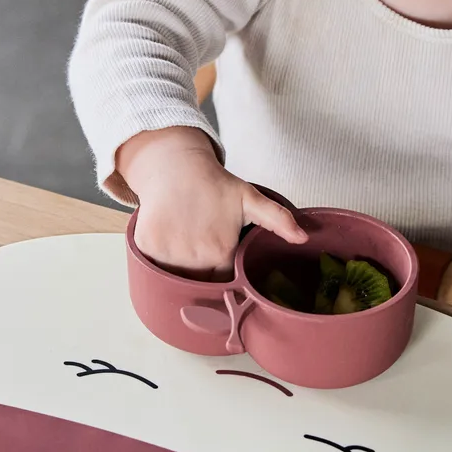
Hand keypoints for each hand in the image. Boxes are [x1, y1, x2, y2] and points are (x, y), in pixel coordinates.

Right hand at [115, 126, 306, 276]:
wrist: (176, 166)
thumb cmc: (214, 185)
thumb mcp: (251, 199)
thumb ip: (278, 220)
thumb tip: (303, 238)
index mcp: (220, 253)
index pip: (223, 284)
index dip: (223, 279)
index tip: (221, 268)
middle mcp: (193, 258)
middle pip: (199, 285)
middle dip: (203, 276)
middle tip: (203, 254)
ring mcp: (168, 254)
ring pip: (176, 279)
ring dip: (181, 272)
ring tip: (187, 247)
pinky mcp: (147, 246)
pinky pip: (155, 267)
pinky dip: (160, 261)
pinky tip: (169, 242)